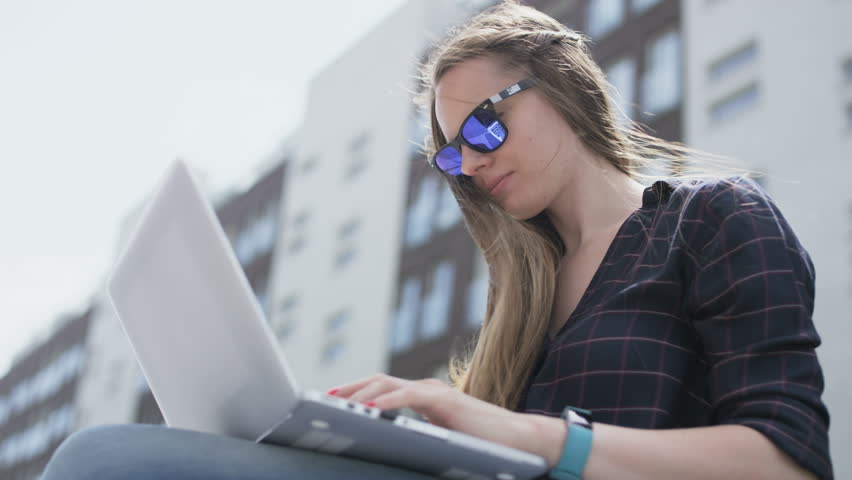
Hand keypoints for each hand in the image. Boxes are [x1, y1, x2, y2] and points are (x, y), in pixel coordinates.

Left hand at [327, 373, 564, 462]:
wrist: (517, 440)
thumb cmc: (480, 443)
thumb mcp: (439, 437)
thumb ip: (417, 432)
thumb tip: (387, 445)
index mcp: (422, 396)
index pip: (382, 387)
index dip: (356, 390)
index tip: (332, 399)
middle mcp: (425, 388)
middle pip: (378, 381)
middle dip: (350, 388)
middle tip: (325, 397)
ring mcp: (435, 392)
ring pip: (388, 385)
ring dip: (361, 393)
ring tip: (339, 403)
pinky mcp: (445, 401)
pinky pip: (409, 397)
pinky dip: (387, 402)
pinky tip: (371, 410)